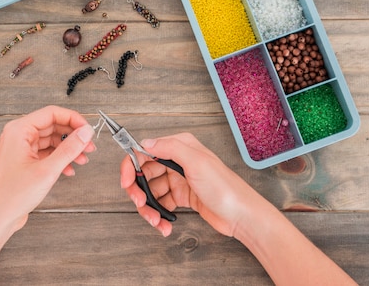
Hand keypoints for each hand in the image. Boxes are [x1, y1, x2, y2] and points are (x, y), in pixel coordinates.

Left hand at [0, 105, 95, 239]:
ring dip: (69, 149)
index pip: (52, 113)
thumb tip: (85, 132)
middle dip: (73, 136)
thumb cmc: (11, 196)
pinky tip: (69, 169)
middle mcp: (19, 136)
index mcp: (19, 130)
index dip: (73, 119)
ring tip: (82, 160)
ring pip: (52, 141)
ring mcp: (21, 149)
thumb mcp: (47, 170)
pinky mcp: (25, 161)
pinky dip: (60, 159)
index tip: (88, 129)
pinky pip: (47, 153)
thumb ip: (69, 149)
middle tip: (89, 146)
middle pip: (53, 126)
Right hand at [120, 132, 261, 236]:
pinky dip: (159, 215)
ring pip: (150, 192)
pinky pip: (161, 204)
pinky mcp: (181, 197)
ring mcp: (178, 180)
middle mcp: (177, 161)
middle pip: (144, 174)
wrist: (242, 216)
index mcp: (180, 147)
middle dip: (138, 191)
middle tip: (141, 204)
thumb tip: (145, 142)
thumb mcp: (197, 162)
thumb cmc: (225, 188)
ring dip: (149, 208)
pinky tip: (164, 225)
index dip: (131, 167)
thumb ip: (170, 147)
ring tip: (156, 221)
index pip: (144, 152)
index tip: (126, 183)